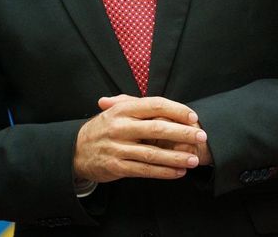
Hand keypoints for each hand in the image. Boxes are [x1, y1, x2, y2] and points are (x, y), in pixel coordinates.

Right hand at [97, 95, 212, 165]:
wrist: (76, 151)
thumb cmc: (103, 129)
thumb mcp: (115, 111)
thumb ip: (137, 104)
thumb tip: (166, 106)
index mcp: (123, 109)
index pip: (155, 105)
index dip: (177, 110)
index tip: (193, 117)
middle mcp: (120, 127)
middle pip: (157, 129)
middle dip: (182, 133)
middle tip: (201, 136)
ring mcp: (117, 148)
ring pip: (153, 153)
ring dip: (176, 157)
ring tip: (193, 160)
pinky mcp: (117, 167)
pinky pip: (145, 170)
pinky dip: (163, 172)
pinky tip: (178, 172)